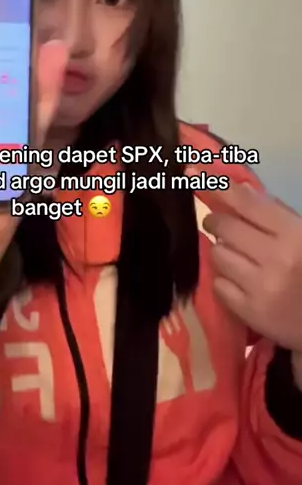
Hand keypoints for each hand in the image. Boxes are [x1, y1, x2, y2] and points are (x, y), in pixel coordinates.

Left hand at [194, 169, 301, 353]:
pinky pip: (218, 284)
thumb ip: (275, 213)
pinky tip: (240, 281)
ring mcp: (261, 287)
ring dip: (222, 251)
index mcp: (294, 234)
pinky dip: (224, 279)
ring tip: (237, 256)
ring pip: (217, 254)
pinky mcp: (250, 312)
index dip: (218, 186)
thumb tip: (238, 188)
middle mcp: (276, 258)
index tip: (193, 172)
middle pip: (225, 227)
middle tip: (217, 222)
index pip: (247, 203)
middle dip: (215, 221)